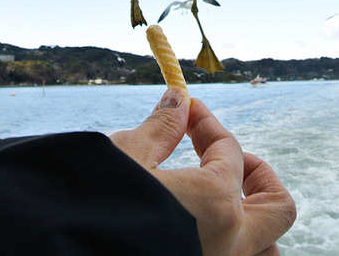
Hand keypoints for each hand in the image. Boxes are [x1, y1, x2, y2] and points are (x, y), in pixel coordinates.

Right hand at [110, 90, 295, 255]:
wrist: (59, 253)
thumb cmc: (92, 202)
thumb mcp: (126, 157)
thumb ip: (161, 127)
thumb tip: (178, 99)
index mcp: (216, 202)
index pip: (230, 151)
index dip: (208, 125)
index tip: (187, 112)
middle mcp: (229, 243)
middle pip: (278, 207)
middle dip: (260, 174)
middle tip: (228, 159)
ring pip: (266, 248)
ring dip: (254, 221)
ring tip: (223, 201)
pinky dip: (232, 244)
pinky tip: (197, 225)